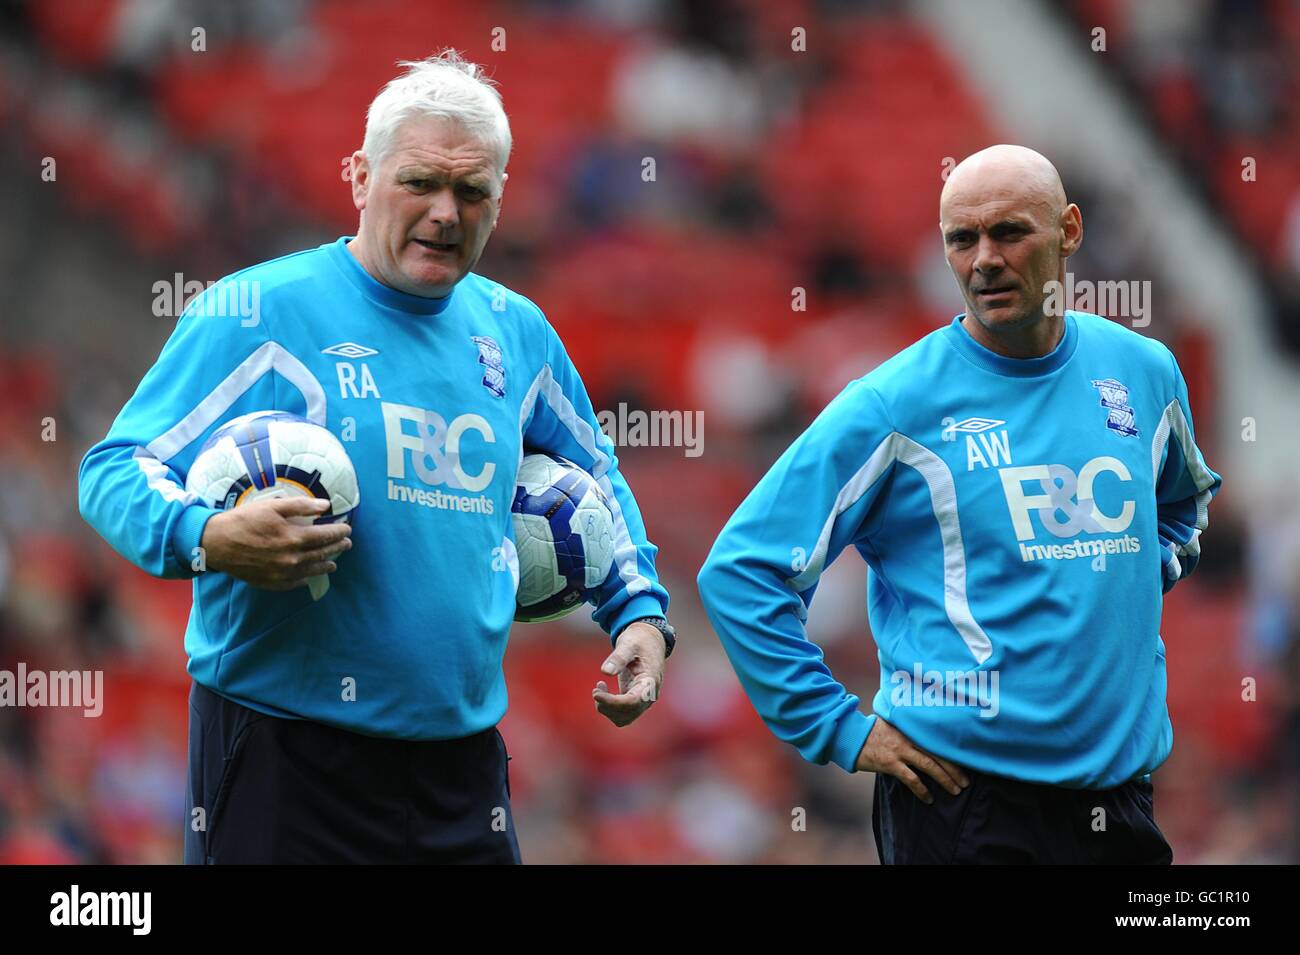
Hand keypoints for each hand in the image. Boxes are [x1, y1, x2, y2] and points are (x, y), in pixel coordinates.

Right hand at [198, 496, 352, 590]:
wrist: (216, 543)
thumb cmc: (244, 520)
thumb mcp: (273, 506)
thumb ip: (301, 506)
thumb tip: (326, 505)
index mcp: (294, 538)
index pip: (325, 536)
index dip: (339, 532)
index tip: (347, 528)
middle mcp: (292, 559)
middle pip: (322, 554)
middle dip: (337, 548)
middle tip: (346, 544)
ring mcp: (282, 573)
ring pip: (311, 571)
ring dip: (325, 566)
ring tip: (334, 563)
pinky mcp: (271, 582)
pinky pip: (294, 583)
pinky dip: (304, 579)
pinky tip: (309, 577)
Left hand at [592, 621, 666, 726]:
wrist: (649, 641)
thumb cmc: (639, 640)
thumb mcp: (629, 643)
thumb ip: (618, 657)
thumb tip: (605, 672)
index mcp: (650, 682)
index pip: (633, 702)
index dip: (613, 702)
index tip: (596, 694)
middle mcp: (649, 695)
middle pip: (627, 714)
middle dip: (607, 705)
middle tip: (596, 689)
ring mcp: (642, 700)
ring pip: (623, 718)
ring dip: (607, 708)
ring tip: (599, 688)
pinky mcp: (634, 700)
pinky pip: (620, 713)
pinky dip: (608, 706)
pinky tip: (603, 688)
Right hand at [854, 717, 969, 804]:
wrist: (850, 734)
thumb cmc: (870, 730)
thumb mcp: (892, 723)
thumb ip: (907, 729)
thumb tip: (922, 739)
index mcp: (910, 727)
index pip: (937, 740)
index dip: (952, 752)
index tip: (966, 762)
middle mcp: (908, 738)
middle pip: (938, 753)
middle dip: (955, 769)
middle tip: (966, 782)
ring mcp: (899, 750)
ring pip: (929, 766)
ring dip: (944, 779)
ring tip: (955, 790)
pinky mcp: (890, 763)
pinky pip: (911, 779)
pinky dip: (922, 790)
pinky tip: (929, 799)